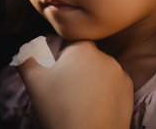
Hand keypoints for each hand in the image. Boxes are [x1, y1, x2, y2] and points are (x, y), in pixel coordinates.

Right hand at [18, 40, 133, 128]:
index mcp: (83, 49)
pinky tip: (92, 109)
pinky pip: (112, 87)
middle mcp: (106, 58)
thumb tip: (26, 51)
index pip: (68, 46)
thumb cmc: (60, 110)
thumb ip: (27, 58)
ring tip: (78, 103)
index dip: (59, 61)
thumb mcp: (33, 81)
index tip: (55, 78)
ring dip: (90, 82)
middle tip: (64, 92)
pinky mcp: (129, 93)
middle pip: (85, 59)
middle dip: (75, 71)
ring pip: (99, 73)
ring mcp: (120, 75)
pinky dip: (103, 94)